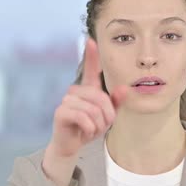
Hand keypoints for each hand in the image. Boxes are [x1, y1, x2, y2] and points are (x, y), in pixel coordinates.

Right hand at [47, 38, 127, 157]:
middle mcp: (75, 91)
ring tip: (92, 130)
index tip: (90, 40)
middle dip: (107, 116)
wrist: (72, 145)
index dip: (91, 55)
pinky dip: (89, 129)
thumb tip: (124, 89)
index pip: (90, 69)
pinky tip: (84, 132)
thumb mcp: (107, 116)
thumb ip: (116, 103)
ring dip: (98, 125)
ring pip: (93, 110)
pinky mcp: (61, 112)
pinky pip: (84, 117)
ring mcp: (66, 100)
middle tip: (102, 127)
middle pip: (100, 98)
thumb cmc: (89, 127)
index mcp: (88, 89)